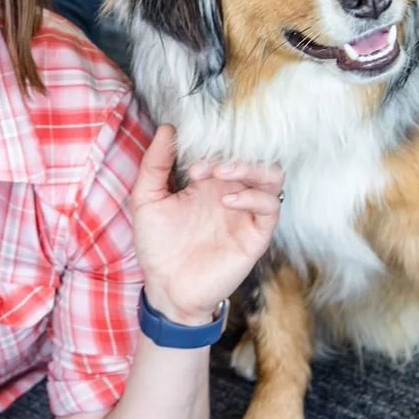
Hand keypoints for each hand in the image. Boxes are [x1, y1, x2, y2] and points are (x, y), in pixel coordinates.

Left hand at [129, 125, 282, 324]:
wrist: (166, 289)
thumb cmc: (157, 246)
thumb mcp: (147, 199)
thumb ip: (155, 164)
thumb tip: (167, 129)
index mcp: (209, 183)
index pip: (225, 150)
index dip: (211, 150)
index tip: (191, 167)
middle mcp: (232, 193)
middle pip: (254, 157)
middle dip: (234, 154)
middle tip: (208, 167)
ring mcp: (246, 213)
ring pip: (271, 176)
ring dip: (251, 167)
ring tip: (223, 173)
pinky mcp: (255, 235)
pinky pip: (270, 207)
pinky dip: (253, 197)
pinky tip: (228, 201)